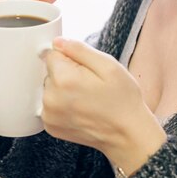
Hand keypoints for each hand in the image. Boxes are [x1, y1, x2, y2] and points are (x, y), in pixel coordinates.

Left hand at [42, 38, 166, 175]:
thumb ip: (79, 49)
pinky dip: (62, 104)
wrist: (127, 135)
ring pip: (50, 88)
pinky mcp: (50, 126)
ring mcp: (49, 115)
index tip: (86, 69)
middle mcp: (50, 98)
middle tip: (90, 85)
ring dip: (63, 89)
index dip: (71, 58)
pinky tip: (80, 109)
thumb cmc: (122, 100)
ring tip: (86, 99)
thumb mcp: (108, 66)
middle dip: (67, 73)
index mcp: (63, 79)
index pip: (53, 54)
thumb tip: (57, 42)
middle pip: (50, 72)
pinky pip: (50, 104)